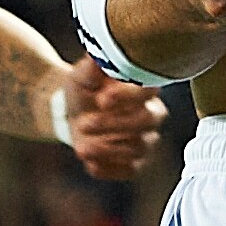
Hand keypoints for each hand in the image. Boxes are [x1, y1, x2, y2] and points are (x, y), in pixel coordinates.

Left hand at [56, 56, 166, 180]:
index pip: (147, 91)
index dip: (128, 96)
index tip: (102, 100)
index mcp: (144, 87)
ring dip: (108, 150)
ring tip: (81, 148)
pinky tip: (90, 164)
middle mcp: (152, 113)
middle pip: (146, 121)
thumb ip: (91, 67)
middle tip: (84, 124)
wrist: (73, 113)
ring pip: (138, 147)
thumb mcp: (83, 75)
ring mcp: (146, 139)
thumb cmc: (84, 88)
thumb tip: (98, 55)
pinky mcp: (136, 162)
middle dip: (114, 125)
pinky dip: (111, 169)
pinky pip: (131, 170)